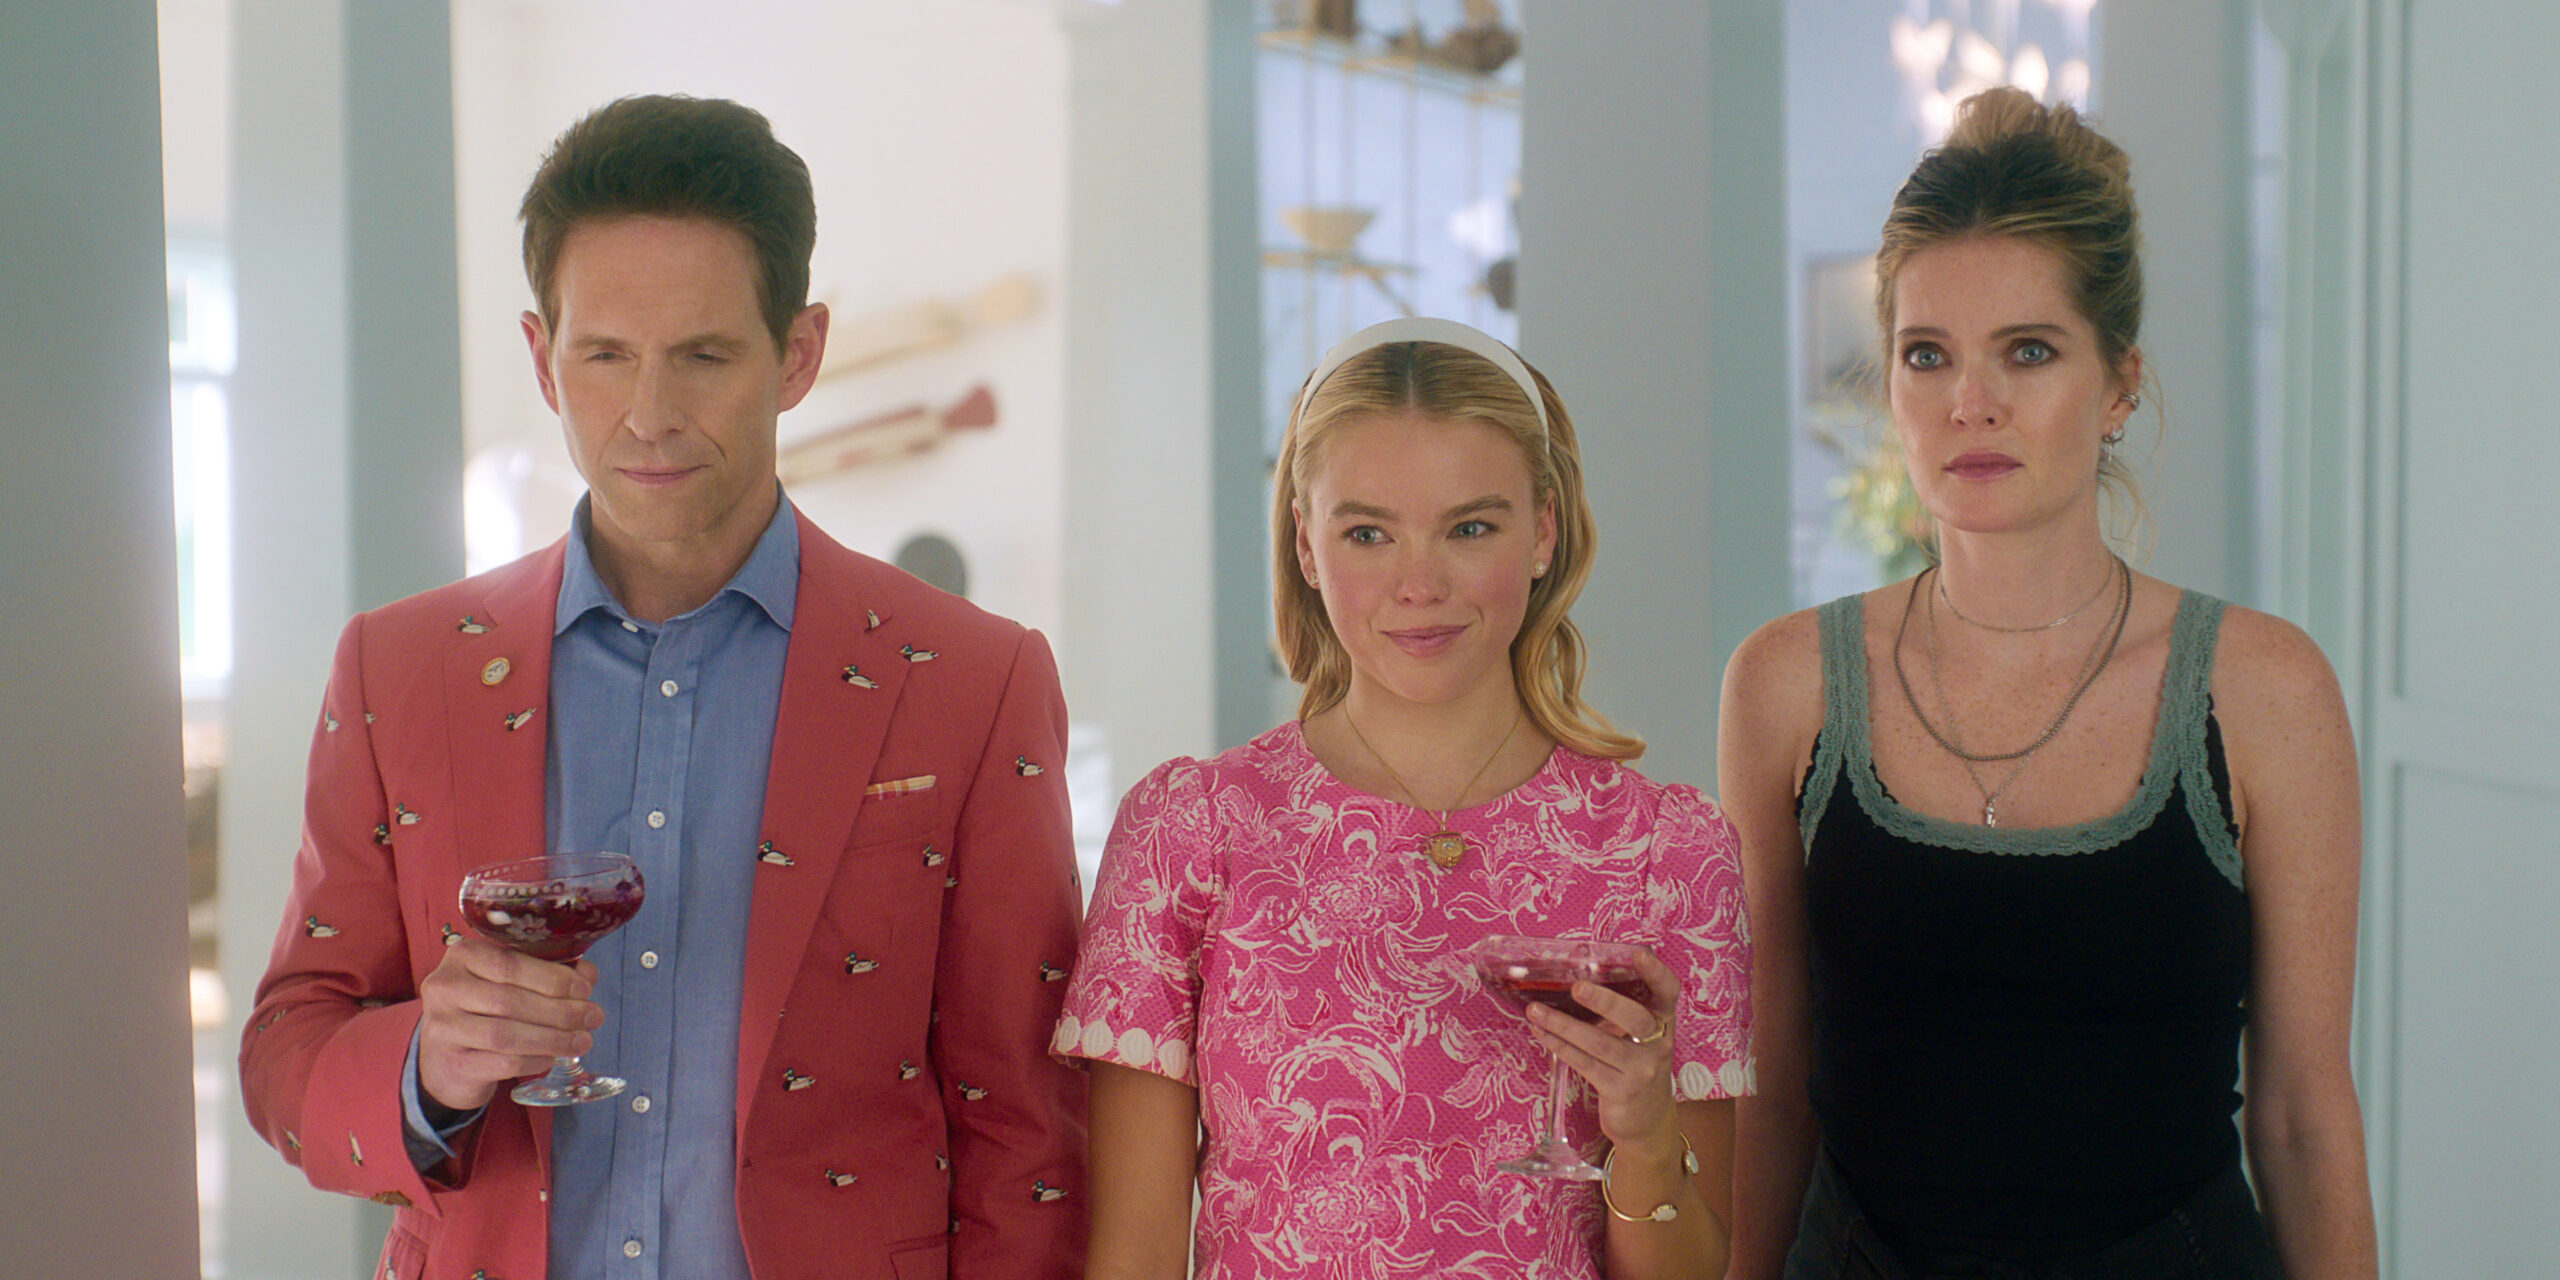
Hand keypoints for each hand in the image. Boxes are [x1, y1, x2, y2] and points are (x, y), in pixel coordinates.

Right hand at [416, 937, 602, 1110]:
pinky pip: (503, 1063)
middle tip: (593, 1017)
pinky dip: (535, 1060)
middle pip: (509, 1001)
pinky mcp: (454, 1063)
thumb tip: (587, 975)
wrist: (444, 1058)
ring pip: (506, 1035)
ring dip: (553, 1039)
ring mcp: (444, 1028)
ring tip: (583, 1040)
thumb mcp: (509, 981)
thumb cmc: (484, 1008)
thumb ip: (548, 973)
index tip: (584, 990)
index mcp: (462, 956)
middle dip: (560, 1011)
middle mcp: (445, 988)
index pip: (509, 964)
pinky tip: (553, 1057)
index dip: (552, 978)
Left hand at [1526, 944, 1678, 1149]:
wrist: (1647, 1122)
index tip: (1637, 953)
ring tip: (1536, 1011)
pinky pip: (1585, 1063)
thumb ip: (1622, 1012)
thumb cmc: (1636, 1067)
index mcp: (1664, 1023)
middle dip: (1605, 1001)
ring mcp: (1641, 1070)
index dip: (1655, 972)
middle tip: (1577, 987)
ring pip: (1600, 1044)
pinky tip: (1541, 1033)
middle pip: (1635, 1018)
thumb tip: (1577, 978)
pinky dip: (1559, 1046)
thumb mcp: (1640, 1039)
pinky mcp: (1620, 1090)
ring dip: (1563, 1025)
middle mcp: (1658, 1045)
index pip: (1668, 992)